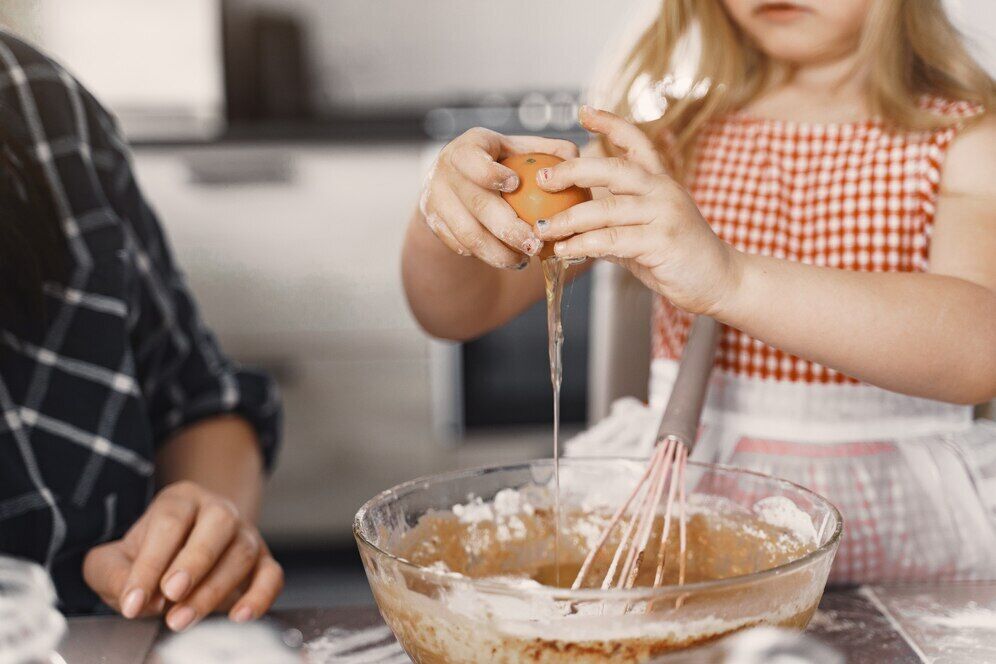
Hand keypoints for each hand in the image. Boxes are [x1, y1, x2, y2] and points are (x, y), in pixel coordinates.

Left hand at [83, 481, 282, 631]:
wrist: (179, 556)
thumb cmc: (147, 557)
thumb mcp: (113, 560)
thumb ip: (112, 574)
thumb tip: (134, 596)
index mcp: (181, 500)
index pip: (170, 522)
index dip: (151, 562)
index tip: (134, 602)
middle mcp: (218, 510)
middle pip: (219, 523)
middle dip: (195, 561)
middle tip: (170, 594)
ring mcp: (245, 534)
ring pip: (243, 552)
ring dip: (214, 589)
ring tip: (181, 619)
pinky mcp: (263, 561)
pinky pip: (272, 575)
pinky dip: (260, 596)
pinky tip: (239, 617)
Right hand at [420, 127, 579, 267]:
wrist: (453, 183)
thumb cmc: (497, 164)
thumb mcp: (516, 151)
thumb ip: (545, 151)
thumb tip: (573, 156)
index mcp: (467, 148)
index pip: (472, 160)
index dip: (491, 174)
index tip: (516, 184)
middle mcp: (444, 171)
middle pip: (476, 204)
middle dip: (508, 228)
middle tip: (534, 244)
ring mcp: (434, 199)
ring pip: (468, 234)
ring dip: (499, 253)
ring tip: (525, 261)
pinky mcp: (432, 224)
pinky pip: (460, 247)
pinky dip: (485, 257)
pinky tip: (508, 260)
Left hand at [535, 106, 741, 315]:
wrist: (720, 281)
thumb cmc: (678, 257)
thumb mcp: (644, 230)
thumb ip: (613, 223)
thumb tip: (571, 223)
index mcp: (660, 182)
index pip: (637, 141)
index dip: (611, 123)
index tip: (584, 111)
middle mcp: (663, 191)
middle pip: (613, 169)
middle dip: (573, 171)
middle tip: (542, 178)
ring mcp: (664, 214)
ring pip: (606, 208)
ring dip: (568, 219)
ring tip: (542, 227)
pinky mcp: (662, 241)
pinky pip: (612, 239)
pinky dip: (583, 245)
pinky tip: (564, 251)